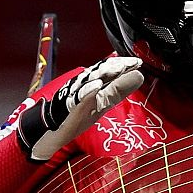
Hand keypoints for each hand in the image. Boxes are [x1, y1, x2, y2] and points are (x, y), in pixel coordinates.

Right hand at [17, 57, 144, 161]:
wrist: (53, 130)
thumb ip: (118, 90)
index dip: (123, 65)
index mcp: (93, 84)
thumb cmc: (78, 115)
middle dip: (116, 66)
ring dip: (105, 73)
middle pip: (100, 71)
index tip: (138, 63)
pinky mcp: (69, 105)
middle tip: (132, 63)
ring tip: (120, 68)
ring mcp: (75, 94)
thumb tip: (139, 76)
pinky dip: (88, 90)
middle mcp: (84, 85)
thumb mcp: (103, 103)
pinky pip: (78, 97)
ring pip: (90, 80)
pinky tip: (97, 86)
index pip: (108, 70)